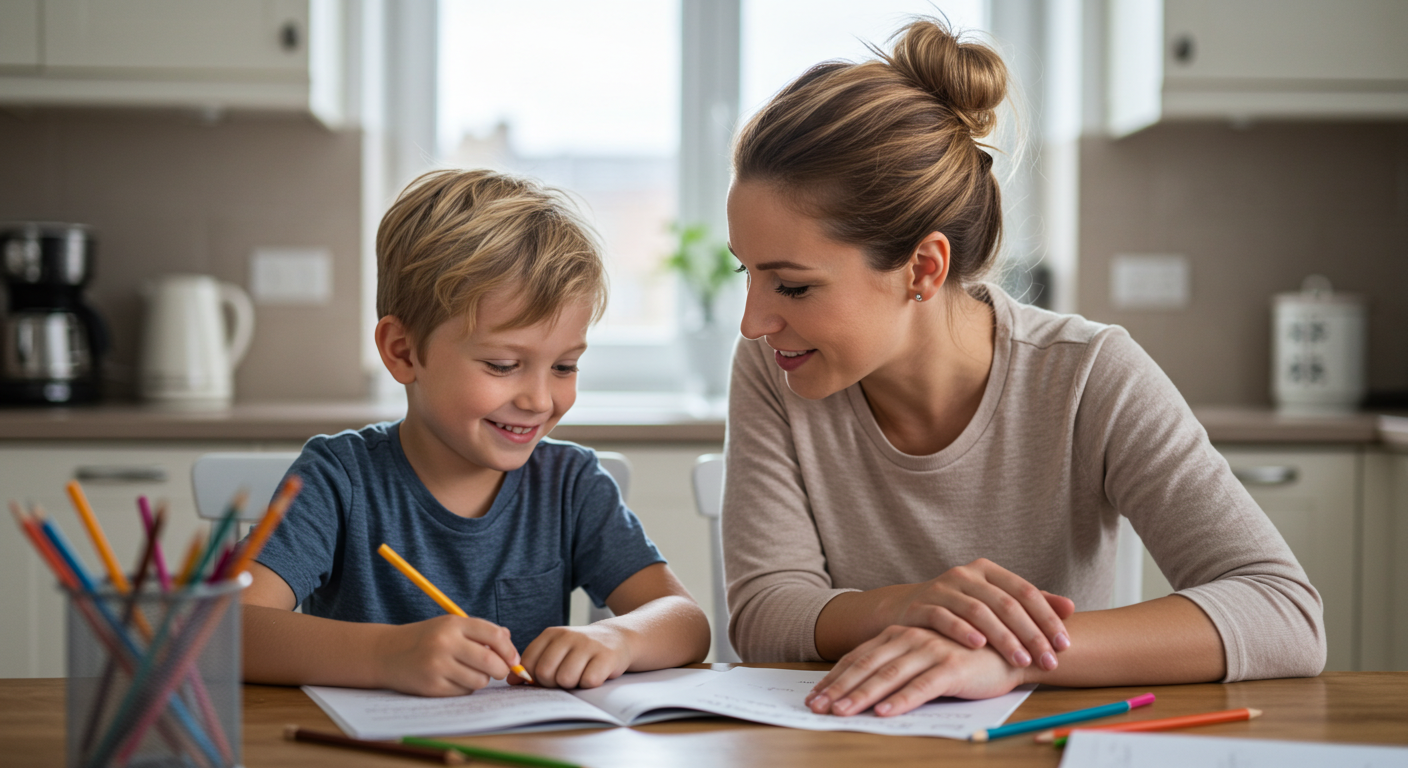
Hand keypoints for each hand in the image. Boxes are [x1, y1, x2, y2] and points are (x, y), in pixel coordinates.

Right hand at [373, 615, 517, 696]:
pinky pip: (463, 691)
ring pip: (479, 680)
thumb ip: (480, 631)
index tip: (513, 659)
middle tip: (499, 671)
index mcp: (453, 624)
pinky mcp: (432, 686)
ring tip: (468, 672)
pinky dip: (464, 688)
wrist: (386, 653)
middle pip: (490, 661)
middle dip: (501, 670)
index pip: (494, 635)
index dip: (509, 650)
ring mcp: (437, 665)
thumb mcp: (450, 626)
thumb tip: (509, 640)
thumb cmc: (426, 638)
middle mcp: (445, 643)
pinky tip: (452, 680)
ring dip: (480, 679)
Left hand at [517, 624, 631, 688]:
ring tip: (581, 675)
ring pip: (566, 679)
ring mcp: (588, 645)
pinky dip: (589, 684)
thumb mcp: (556, 650)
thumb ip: (533, 663)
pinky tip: (595, 674)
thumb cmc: (581, 650)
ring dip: (573, 685)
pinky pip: (588, 682)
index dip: (533, 678)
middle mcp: (568, 636)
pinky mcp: (606, 657)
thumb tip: (511, 681)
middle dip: (552, 683)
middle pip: (545, 673)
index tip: (545, 679)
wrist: (617, 638)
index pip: (528, 663)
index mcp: (551, 634)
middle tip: (565, 679)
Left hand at [806, 626, 1023, 717]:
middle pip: (866, 666)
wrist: (1012, 649)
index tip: (813, 696)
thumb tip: (862, 692)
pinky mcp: (952, 667)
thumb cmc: (964, 656)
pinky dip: (901, 700)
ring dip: (862, 696)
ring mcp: (930, 650)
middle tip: (815, 708)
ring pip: (889, 676)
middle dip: (838, 689)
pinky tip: (884, 713)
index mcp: (899, 635)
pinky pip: (922, 686)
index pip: (858, 658)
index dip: (834, 678)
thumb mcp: (924, 658)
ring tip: (841, 713)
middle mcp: (910, 639)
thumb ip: (898, 667)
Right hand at [885, 558, 1074, 670]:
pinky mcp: (920, 606)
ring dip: (1003, 637)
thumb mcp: (992, 601)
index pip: (1025, 591)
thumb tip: (1070, 607)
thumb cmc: (958, 609)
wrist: (905, 609)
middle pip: (1005, 603)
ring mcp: (941, 588)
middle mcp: (965, 575)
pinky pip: (944, 617)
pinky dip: (961, 630)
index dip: (1047, 618)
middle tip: (1048, 661)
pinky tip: (978, 646)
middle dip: (1031, 634)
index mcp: (987, 571)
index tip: (1065, 645)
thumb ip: (1029, 604)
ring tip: (1021, 660)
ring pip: (978, 611)